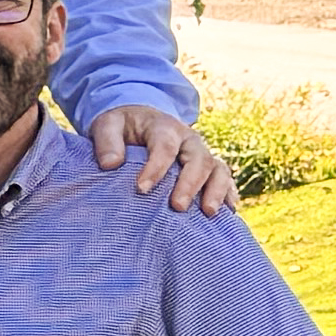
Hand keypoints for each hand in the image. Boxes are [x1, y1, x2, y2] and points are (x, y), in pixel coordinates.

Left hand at [90, 101, 232, 214]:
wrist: (138, 121)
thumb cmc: (122, 127)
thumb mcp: (107, 125)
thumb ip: (107, 141)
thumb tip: (110, 164)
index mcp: (164, 127)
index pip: (165, 146)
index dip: (156, 168)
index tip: (141, 189)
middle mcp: (189, 140)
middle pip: (199, 159)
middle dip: (190, 184)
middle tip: (177, 207)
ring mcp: (201, 154)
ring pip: (218, 169)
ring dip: (216, 191)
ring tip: (208, 213)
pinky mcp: (208, 168)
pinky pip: (225, 180)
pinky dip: (228, 195)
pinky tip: (226, 214)